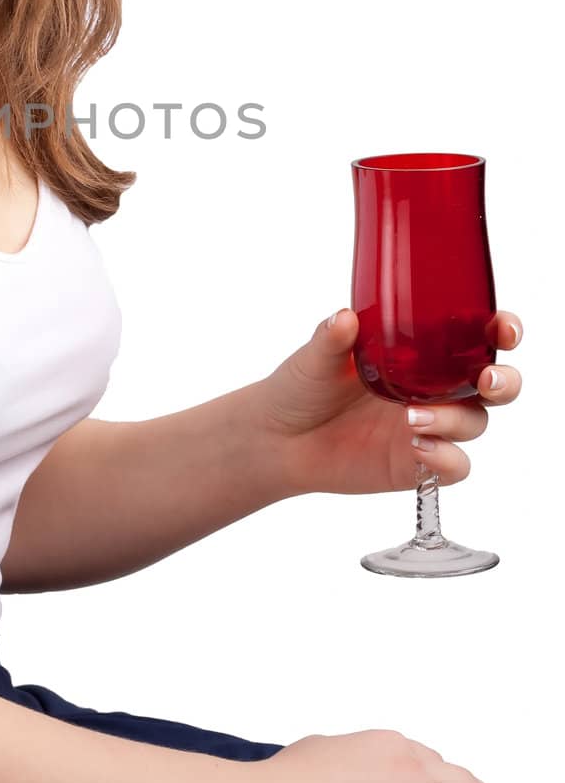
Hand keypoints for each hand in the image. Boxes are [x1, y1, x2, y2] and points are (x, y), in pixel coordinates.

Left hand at [253, 309, 523, 495]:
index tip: (504, 327)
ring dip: (457, 419)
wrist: (279, 438)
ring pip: (476, 423)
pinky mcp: (417, 463)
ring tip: (412, 417)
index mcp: (420, 351)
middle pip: (496, 384)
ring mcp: (430, 427)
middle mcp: (433, 387)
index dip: (501, 330)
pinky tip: (418, 447)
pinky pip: (455, 464)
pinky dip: (446, 456)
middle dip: (504, 381)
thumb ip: (331, 337)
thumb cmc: (302, 386)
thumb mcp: (314, 356)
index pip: (476, 335)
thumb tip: (344, 318)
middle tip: (486, 380)